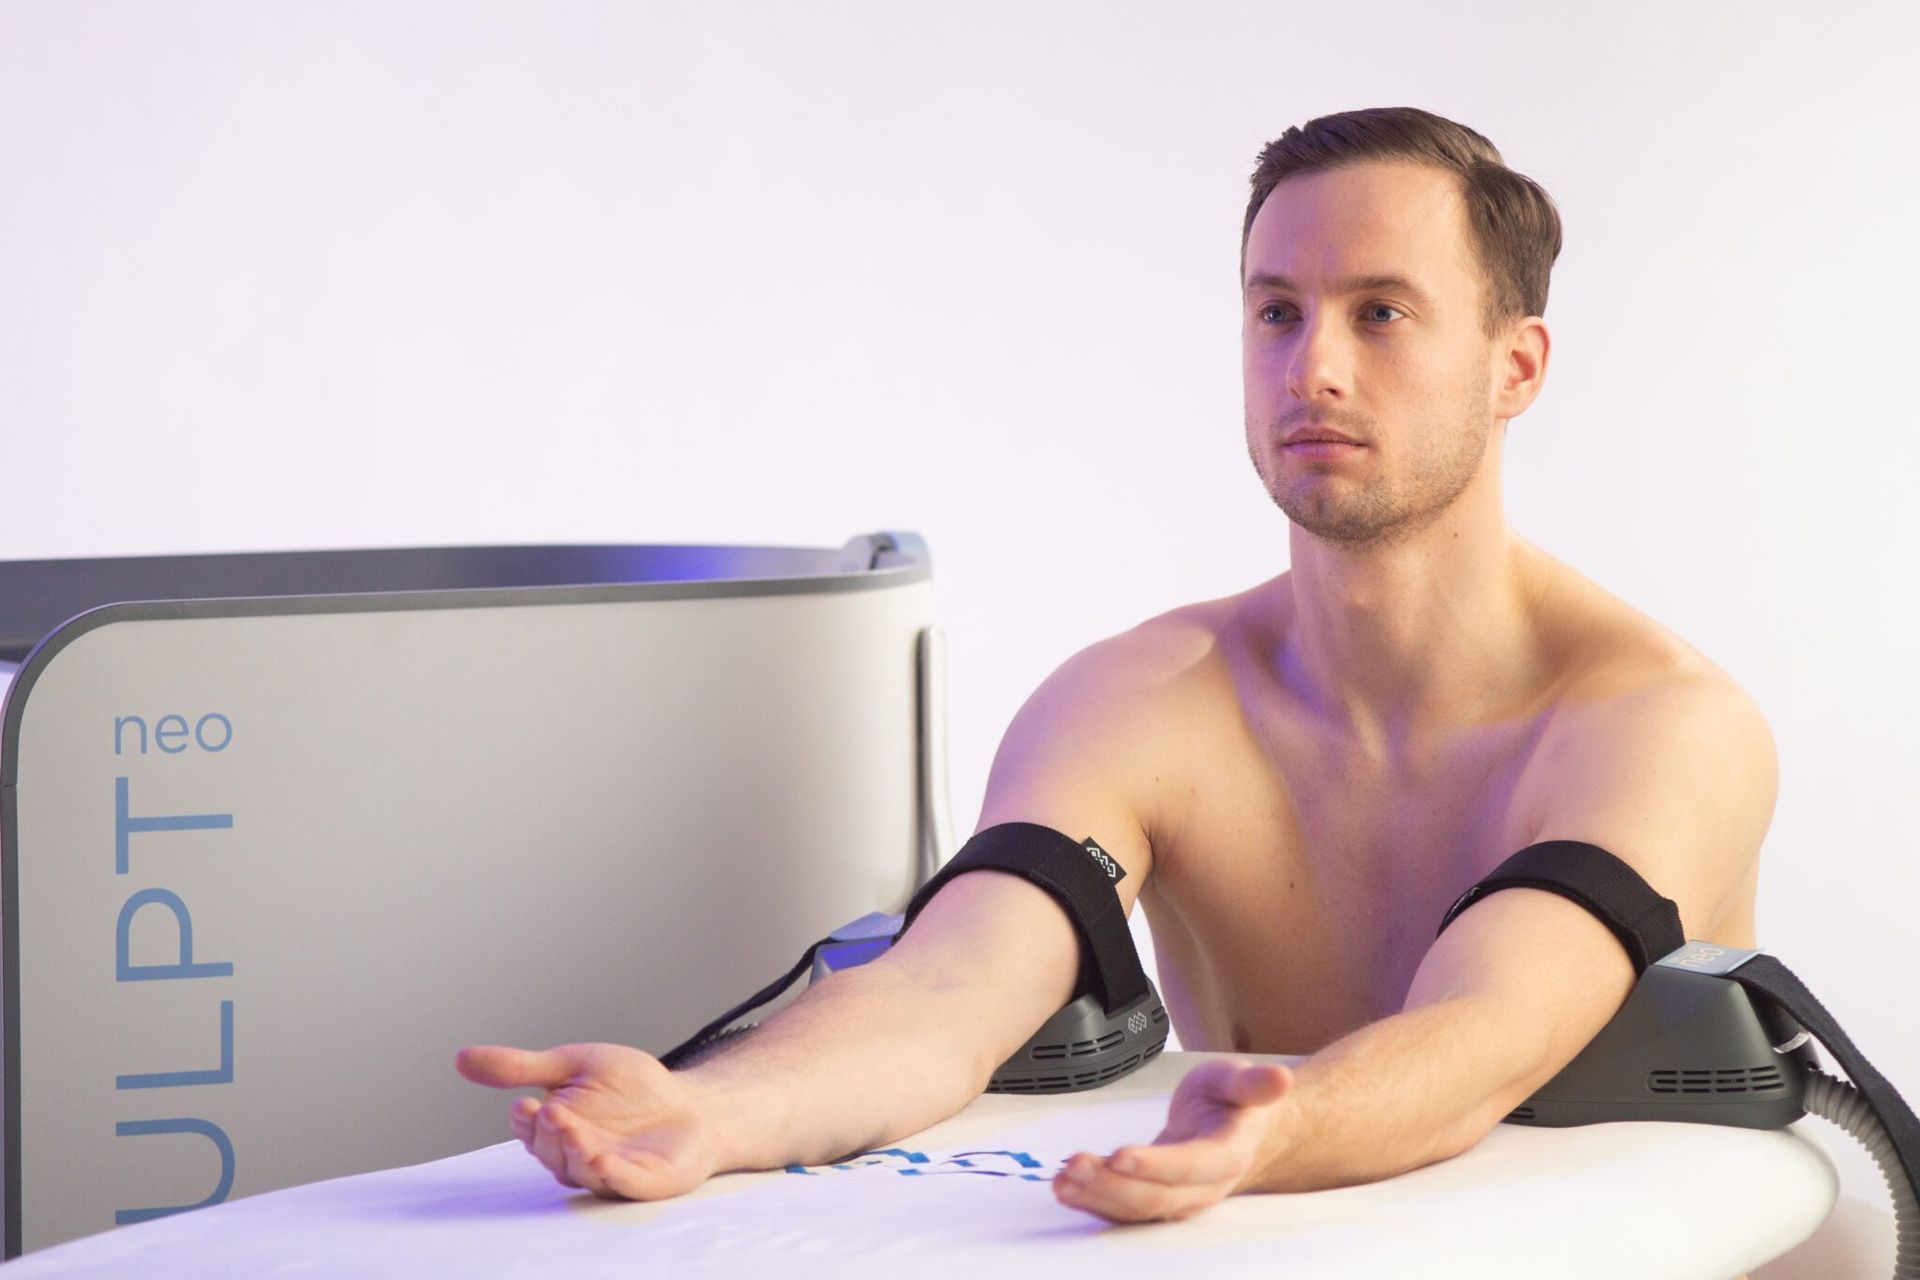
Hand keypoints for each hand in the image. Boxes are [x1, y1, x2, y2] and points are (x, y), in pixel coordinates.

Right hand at [455, 1042, 726, 1199]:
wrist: (692, 1103)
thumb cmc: (632, 1087)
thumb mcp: (574, 1064)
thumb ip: (522, 1067)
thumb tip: (460, 1058)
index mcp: (557, 1130)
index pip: (531, 1131)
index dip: (525, 1122)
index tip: (523, 1104)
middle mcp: (578, 1155)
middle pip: (552, 1152)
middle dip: (549, 1134)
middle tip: (551, 1110)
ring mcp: (610, 1171)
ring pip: (581, 1169)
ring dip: (574, 1152)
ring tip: (572, 1130)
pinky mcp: (644, 1181)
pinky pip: (622, 1182)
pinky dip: (609, 1172)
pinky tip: (602, 1158)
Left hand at [1052, 1057, 1292, 1222]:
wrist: (1238, 1132)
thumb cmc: (1235, 1103)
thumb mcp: (1241, 1081)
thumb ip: (1255, 1083)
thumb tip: (1280, 1077)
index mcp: (1226, 1154)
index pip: (1190, 1166)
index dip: (1155, 1164)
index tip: (1120, 1155)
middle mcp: (1203, 1187)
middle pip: (1157, 1196)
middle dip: (1113, 1184)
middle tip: (1076, 1164)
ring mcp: (1179, 1199)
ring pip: (1136, 1209)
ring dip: (1097, 1196)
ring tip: (1064, 1179)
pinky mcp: (1156, 1200)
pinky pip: (1123, 1210)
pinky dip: (1093, 1202)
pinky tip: (1065, 1189)